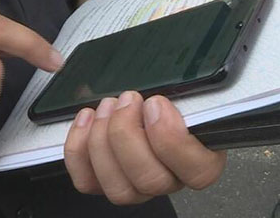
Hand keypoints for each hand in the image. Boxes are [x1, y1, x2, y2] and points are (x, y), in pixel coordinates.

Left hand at [64, 91, 225, 204]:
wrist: (147, 101)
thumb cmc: (171, 98)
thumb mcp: (187, 90)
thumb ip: (186, 94)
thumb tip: (164, 96)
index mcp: (200, 158)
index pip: (198, 171)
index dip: (172, 138)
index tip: (157, 104)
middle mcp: (169, 179)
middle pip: (150, 180)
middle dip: (128, 133)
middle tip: (128, 100)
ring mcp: (136, 187)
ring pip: (118, 188)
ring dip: (103, 140)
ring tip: (108, 106)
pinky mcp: (105, 182)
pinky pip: (86, 181)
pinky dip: (79, 148)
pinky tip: (87, 119)